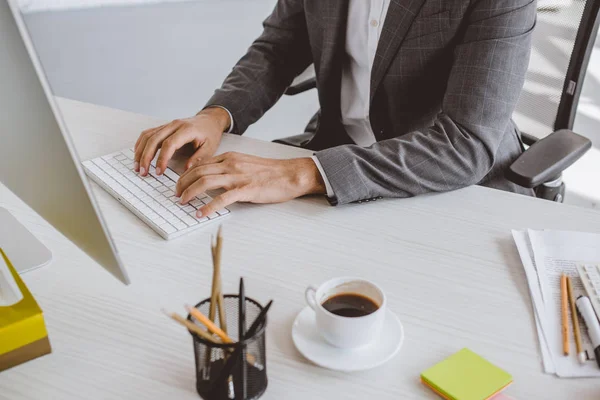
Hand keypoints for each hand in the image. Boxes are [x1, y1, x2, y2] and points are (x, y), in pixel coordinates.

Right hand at [133, 107, 230, 175]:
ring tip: (137, 167)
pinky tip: (138, 155)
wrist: (210, 119)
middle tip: (143, 172)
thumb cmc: (210, 133)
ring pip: (147, 136)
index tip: (159, 172)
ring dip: (140, 151)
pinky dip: (141, 145)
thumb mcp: (210, 147)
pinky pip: (148, 134)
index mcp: (187, 129)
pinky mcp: (163, 127)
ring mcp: (167, 125)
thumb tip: (187, 169)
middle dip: (146, 157)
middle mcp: (174, 125)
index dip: (162, 159)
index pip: (169, 144)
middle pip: (153, 139)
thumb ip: (199, 158)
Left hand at [176, 152, 325, 216]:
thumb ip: (229, 168)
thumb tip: (213, 177)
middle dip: (182, 184)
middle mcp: (230, 164)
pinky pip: (222, 198)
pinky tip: (201, 213)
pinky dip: (208, 206)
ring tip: (182, 202)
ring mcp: (238, 177)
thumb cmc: (271, 172)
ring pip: (205, 181)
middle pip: (197, 171)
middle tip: (176, 195)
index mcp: (229, 157)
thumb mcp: (246, 164)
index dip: (185, 174)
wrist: (291, 174)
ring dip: (189, 192)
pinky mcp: (246, 190)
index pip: (200, 164)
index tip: (179, 184)